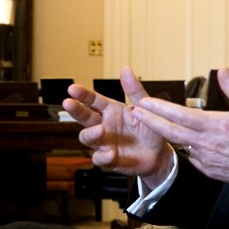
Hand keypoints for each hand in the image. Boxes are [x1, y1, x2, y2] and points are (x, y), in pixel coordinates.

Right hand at [62, 67, 173, 187]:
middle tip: (68, 102)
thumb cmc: (149, 129)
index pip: (93, 100)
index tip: (72, 88)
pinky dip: (102, 157)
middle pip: (84, 117)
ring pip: (87, 137)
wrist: (159, 153)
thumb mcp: (144, 108)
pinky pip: (99, 159)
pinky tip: (110, 153)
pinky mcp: (109, 159)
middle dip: (75, 110)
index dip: (82, 94)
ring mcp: (104, 142)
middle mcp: (104, 125)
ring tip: (100, 130)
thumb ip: (134, 90)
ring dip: (91, 134)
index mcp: (111, 111)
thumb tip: (125, 69)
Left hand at [133, 68, 228, 192]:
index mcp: (216, 127)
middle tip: (136, 111)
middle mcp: (207, 145)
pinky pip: (192, 157)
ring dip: (165, 133)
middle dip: (150, 121)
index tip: (144, 101)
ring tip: (152, 123)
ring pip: (180, 145)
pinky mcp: (211, 171)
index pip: (180, 115)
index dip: (159, 108)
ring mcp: (207, 160)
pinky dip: (184, 147)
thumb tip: (221, 71)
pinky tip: (182, 140)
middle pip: (170, 132)